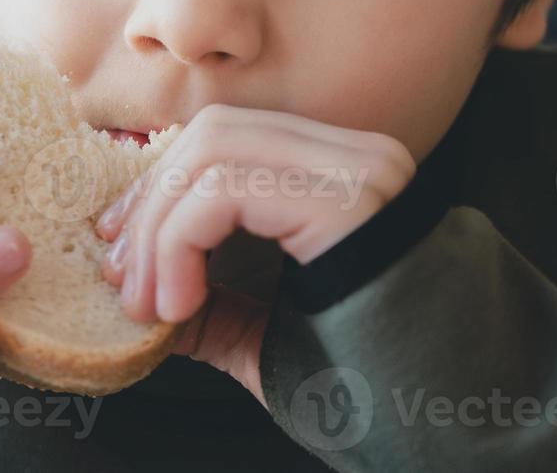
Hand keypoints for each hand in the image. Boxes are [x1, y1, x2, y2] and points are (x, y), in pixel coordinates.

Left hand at [94, 105, 413, 401]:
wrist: (436, 422)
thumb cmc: (361, 383)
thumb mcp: (262, 335)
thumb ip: (209, 304)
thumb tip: (142, 291)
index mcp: (337, 174)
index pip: (223, 138)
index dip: (157, 186)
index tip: (120, 250)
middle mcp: (354, 155)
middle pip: (212, 134)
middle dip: (150, 204)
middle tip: (125, 282)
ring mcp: (357, 169)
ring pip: (213, 153)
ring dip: (157, 230)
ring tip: (148, 304)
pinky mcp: (348, 198)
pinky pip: (226, 191)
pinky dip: (179, 243)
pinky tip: (180, 304)